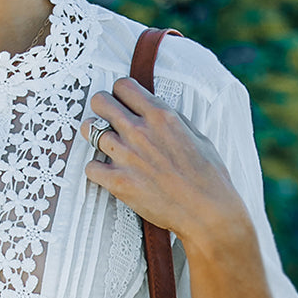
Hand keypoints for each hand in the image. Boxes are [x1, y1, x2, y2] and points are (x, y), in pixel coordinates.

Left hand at [80, 77, 247, 247]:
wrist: (207, 212)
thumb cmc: (208, 175)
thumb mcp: (197, 135)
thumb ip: (171, 120)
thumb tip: (153, 111)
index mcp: (161, 115)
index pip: (123, 85)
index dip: (119, 93)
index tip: (123, 103)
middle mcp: (140, 131)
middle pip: (100, 101)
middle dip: (101, 107)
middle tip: (106, 120)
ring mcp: (126, 156)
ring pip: (89, 130)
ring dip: (94, 136)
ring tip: (105, 146)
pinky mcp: (118, 182)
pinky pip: (89, 166)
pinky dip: (96, 169)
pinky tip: (107, 173)